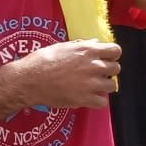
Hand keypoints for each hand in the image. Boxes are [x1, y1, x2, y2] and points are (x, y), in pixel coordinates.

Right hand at [3, 40, 120, 110]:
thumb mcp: (61, 47)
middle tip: (95, 74)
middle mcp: (94, 66)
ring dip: (103, 86)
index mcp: (88, 50)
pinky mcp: (86, 99)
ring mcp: (92, 84)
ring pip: (112, 86)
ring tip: (91, 87)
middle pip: (116, 68)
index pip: (116, 50)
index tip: (104, 58)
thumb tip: (94, 43)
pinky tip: (87, 97)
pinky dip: (96, 101)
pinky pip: (103, 102)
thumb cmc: (41, 61)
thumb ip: (81, 46)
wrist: (29, 80)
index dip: (111, 55)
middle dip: (107, 71)